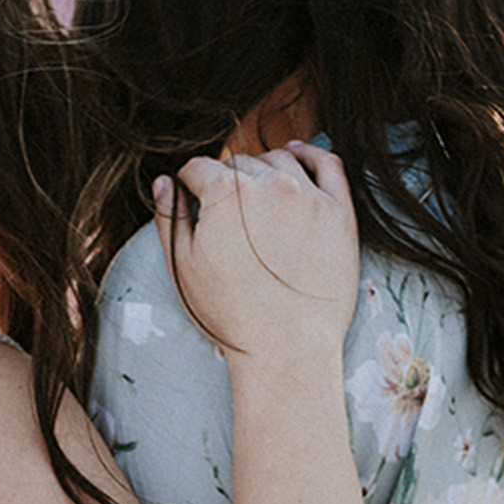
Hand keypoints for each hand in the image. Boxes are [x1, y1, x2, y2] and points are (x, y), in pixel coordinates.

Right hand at [154, 140, 358, 369]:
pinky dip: (310, 154)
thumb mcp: (183, 268)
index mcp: (224, 193)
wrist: (287, 350)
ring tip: (258, 195)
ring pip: (279, 159)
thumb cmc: (230, 315)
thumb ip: (169, 219)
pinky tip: (297, 157)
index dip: (190, 184)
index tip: (192, 198)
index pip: (198, 168)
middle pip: (239, 163)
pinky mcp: (339, 211)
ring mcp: (308, 195)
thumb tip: (164, 183)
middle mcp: (268, 183)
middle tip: (227, 213)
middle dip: (226, 181)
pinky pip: (327, 163)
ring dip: (263, 170)